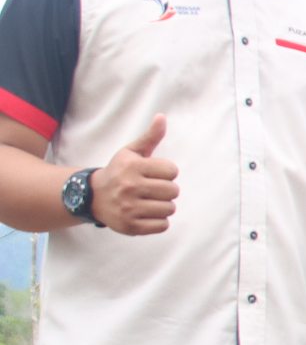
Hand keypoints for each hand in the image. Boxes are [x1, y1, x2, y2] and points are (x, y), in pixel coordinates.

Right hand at [92, 113, 179, 235]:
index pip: (172, 171)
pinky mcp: (130, 226)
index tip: (154, 174)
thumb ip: (150, 136)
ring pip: (170, 209)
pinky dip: (159, 221)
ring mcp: (129, 208)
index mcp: (132, 166)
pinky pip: (163, 226)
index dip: (166, 172)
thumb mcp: (131, 152)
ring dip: (164, 206)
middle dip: (167, 190)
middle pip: (173, 191)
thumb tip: (162, 117)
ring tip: (149, 201)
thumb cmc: (119, 172)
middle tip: (152, 189)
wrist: (92, 197)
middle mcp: (129, 187)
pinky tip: (146, 213)